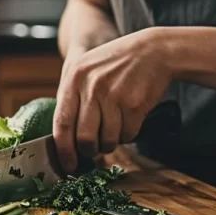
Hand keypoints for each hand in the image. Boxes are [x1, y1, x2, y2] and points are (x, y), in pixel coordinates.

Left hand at [53, 28, 173, 172]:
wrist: (153, 50)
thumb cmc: (117, 63)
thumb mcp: (87, 69)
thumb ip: (72, 96)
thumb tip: (63, 135)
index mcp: (74, 78)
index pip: (62, 124)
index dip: (64, 150)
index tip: (67, 164)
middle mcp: (91, 87)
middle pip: (84, 139)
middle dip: (89, 151)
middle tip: (94, 150)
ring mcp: (113, 96)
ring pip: (107, 141)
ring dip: (110, 144)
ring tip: (114, 130)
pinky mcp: (134, 105)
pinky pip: (127, 135)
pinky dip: (127, 135)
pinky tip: (129, 120)